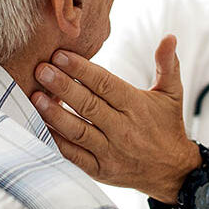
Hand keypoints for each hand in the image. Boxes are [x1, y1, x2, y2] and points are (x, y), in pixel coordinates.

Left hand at [31, 35, 200, 201]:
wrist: (173, 171)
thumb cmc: (167, 126)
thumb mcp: (172, 94)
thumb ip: (167, 65)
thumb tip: (170, 37)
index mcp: (136, 106)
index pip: (105, 84)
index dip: (81, 69)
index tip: (60, 55)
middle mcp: (122, 129)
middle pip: (88, 105)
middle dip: (62, 86)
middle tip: (41, 70)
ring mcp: (110, 152)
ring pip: (78, 131)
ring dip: (55, 115)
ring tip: (35, 97)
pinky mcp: (100, 170)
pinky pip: (74, 156)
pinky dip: (56, 143)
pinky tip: (40, 127)